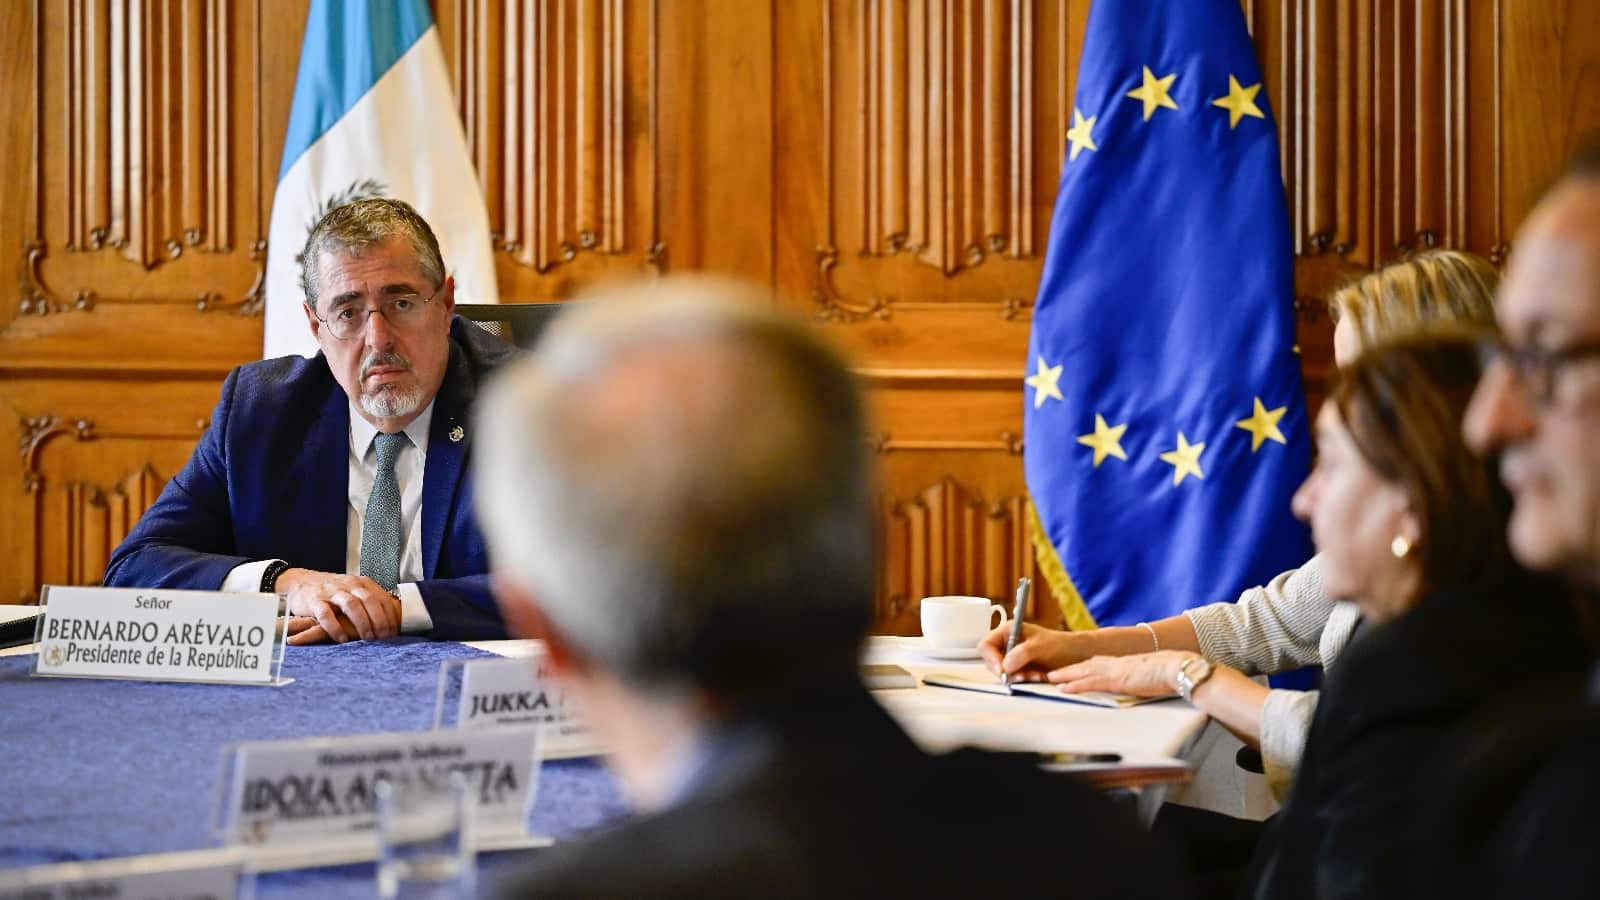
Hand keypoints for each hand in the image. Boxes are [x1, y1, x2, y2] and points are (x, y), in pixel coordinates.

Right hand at [277, 569, 399, 644]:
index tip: (394, 632)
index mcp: (361, 583)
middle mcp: (348, 585)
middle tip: (383, 638)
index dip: (390, 616)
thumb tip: (392, 620)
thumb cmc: (333, 592)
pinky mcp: (315, 601)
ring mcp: (331, 592)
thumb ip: (371, 601)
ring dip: (361, 623)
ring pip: (351, 605)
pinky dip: (335, 628)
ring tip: (366, 638)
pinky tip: (342, 639)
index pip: (381, 598)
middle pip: (369, 600)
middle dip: (379, 620)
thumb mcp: (354, 591)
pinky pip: (326, 614)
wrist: (301, 581)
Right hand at [979, 623, 1097, 681]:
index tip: (1002, 670)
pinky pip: (1013, 679)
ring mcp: (1012, 658)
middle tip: (1021, 676)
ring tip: (1035, 675)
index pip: (986, 645)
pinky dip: (1024, 681)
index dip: (991, 658)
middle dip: (1006, 671)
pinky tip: (1037, 677)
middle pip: (991, 661)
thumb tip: (1005, 665)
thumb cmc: (1060, 645)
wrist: (1076, 656)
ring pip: (1003, 672)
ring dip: (1017, 677)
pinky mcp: (1019, 670)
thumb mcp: (1041, 646)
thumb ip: (1022, 653)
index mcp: (1008, 631)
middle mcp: (1007, 644)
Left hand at [1048, 650, 1197, 696]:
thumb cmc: (1173, 673)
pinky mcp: (1116, 679)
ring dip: (1065, 675)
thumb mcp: (1154, 675)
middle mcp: (1118, 663)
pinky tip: (1063, 689)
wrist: (1179, 668)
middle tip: (1053, 673)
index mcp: (1127, 662)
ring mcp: (1115, 670)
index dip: (1084, 666)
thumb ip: (1144, 678)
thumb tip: (1147, 683)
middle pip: (1086, 664)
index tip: (1073, 668)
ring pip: (1082, 671)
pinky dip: (1074, 685)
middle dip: (1069, 669)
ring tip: (1050, 679)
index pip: (1100, 662)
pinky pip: (1089, 682)